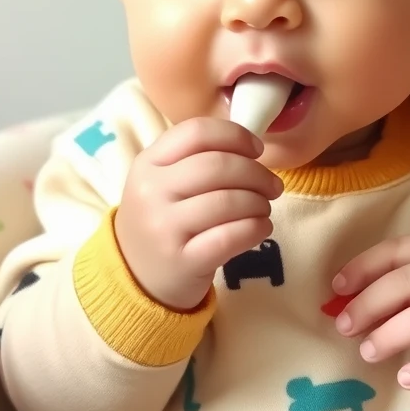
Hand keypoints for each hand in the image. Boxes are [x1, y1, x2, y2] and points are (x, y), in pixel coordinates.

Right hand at [115, 118, 283, 310]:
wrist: (136, 278)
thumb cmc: (163, 220)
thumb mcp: (163, 182)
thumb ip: (197, 158)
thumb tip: (252, 146)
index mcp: (148, 163)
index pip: (197, 132)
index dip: (235, 135)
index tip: (257, 149)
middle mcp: (151, 192)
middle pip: (217, 165)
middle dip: (256, 173)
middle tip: (272, 186)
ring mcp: (164, 228)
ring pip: (228, 201)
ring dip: (259, 203)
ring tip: (264, 208)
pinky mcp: (182, 261)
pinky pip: (230, 237)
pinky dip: (256, 228)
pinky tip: (262, 228)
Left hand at [332, 234, 409, 391]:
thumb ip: (403, 283)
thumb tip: (345, 302)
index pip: (396, 250)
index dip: (362, 268)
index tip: (336, 289)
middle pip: (406, 283)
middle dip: (369, 305)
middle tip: (346, 327)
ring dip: (390, 335)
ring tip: (368, 352)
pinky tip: (406, 377)